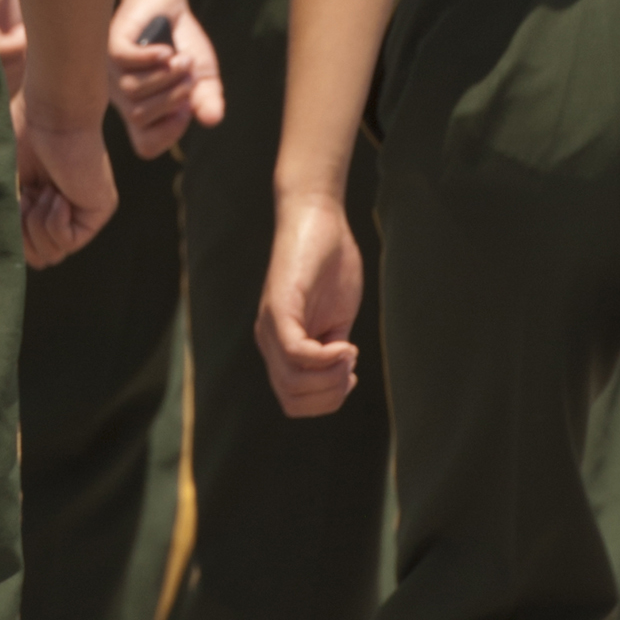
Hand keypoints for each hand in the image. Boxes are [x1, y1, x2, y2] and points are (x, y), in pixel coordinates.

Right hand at [14, 99, 116, 268]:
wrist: (52, 113)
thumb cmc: (25, 134)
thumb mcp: (5, 184)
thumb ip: (7, 218)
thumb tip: (6, 250)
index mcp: (37, 200)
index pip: (23, 244)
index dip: (10, 229)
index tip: (14, 197)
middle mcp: (60, 209)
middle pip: (36, 256)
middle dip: (23, 230)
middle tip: (28, 195)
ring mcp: (80, 212)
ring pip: (51, 254)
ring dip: (39, 223)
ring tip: (45, 190)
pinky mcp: (98, 211)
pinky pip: (68, 242)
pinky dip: (56, 222)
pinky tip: (58, 194)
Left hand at [108, 0, 224, 157]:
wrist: (167, 4)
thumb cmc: (182, 45)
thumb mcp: (203, 77)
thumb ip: (207, 100)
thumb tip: (212, 120)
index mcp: (141, 112)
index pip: (145, 146)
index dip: (170, 134)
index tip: (187, 109)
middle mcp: (122, 97)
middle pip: (141, 116)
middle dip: (175, 96)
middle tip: (189, 74)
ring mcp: (113, 72)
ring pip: (133, 89)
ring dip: (168, 73)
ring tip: (182, 58)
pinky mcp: (111, 44)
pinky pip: (124, 60)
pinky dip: (150, 57)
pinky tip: (166, 50)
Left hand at [256, 193, 362, 418]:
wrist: (317, 217)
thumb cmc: (329, 264)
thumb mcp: (334, 318)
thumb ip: (330, 349)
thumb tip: (339, 380)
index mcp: (280, 346)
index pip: (293, 401)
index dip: (326, 401)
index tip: (349, 377)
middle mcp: (268, 339)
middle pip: (293, 400)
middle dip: (330, 395)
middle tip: (351, 368)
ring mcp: (271, 324)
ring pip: (293, 383)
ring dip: (330, 379)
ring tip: (348, 353)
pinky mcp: (279, 305)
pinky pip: (295, 352)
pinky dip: (325, 359)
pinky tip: (345, 344)